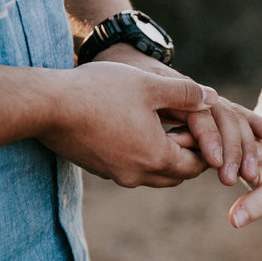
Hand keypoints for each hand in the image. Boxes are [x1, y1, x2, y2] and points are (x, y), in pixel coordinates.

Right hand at [38, 61, 217, 187]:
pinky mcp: (98, 169)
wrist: (48, 106)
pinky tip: (133, 128)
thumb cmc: (101, 91)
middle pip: (177, 174)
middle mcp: (138, 175)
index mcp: (157, 157)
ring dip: (163, 155)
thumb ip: (186, 93)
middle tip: (184, 126)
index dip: (205, 146)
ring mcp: (116, 175)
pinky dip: (140, 155)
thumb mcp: (150, 85)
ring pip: (153, 174)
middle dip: (187, 155)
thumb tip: (212, 98)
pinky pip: (130, 168)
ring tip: (160, 125)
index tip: (199, 123)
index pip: (197, 164)